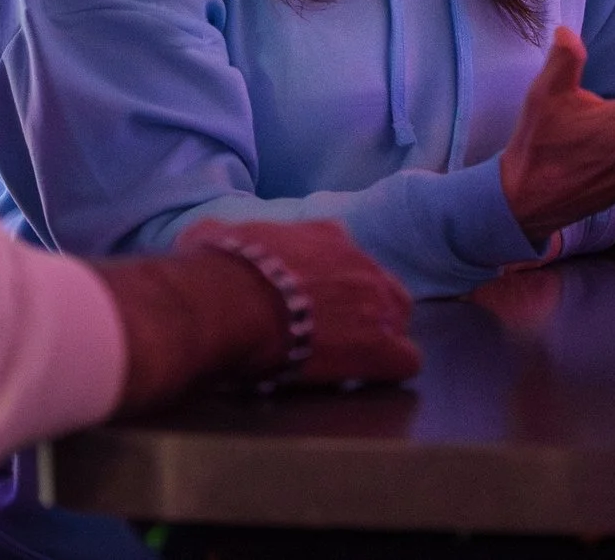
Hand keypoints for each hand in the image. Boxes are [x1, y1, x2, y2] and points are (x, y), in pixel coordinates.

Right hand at [180, 219, 419, 387]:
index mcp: (325, 235)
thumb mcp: (220, 235)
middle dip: (363, 308)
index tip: (308, 300)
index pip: (342, 255)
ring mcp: (378, 304)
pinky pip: (404, 361)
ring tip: (347, 360)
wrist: (231, 303)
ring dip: (377, 338)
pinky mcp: (383, 347)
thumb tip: (210, 235)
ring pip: (398, 321)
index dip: (329, 282)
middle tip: (331, 332)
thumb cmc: (220, 270)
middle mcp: (360, 262)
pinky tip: (359, 381)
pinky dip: (385, 372)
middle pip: (379, 286)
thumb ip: (226, 235)